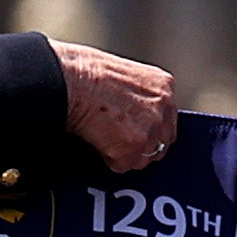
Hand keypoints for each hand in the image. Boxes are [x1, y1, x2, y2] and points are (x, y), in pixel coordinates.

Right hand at [55, 42, 176, 172]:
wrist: (69, 80)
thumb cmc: (83, 71)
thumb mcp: (123, 74)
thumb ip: (138, 95)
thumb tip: (132, 112)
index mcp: (164, 85)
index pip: (167, 118)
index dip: (149, 127)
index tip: (134, 130)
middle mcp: (165, 108)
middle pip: (161, 141)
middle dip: (142, 145)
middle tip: (119, 141)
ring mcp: (150, 129)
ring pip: (144, 157)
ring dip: (125, 154)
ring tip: (103, 139)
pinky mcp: (132, 147)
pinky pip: (123, 165)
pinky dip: (109, 159)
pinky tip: (96, 143)